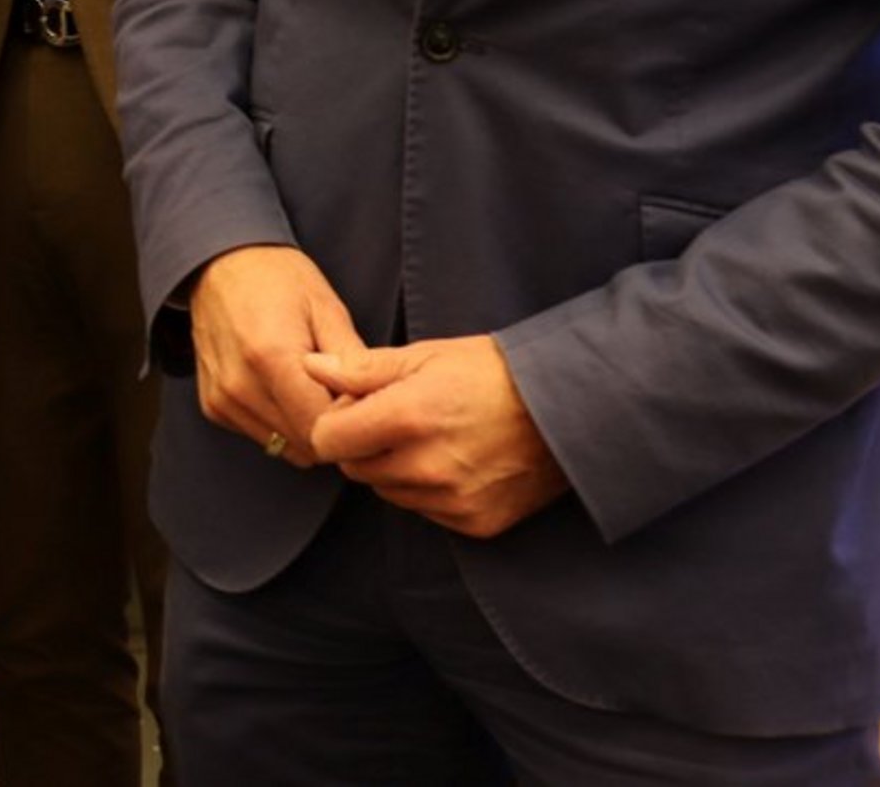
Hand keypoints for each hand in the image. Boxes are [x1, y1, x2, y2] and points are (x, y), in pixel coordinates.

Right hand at [186, 244, 364, 465]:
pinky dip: (282, 424)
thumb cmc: (277, 278)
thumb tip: (376, 404)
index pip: (322, 427)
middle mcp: (239, 386)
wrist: (219, 264)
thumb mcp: (326, 308)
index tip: (363, 403)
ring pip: (284, 447)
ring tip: (315, 393)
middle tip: (343, 398)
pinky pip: (262, 436)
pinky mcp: (214, 407)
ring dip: (306, 431)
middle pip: (305, 444)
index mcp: (270, 357)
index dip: (352, 423)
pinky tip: (287, 392)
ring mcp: (223, 399)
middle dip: (332, 431)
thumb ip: (352, 362)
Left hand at [304, 335, 569, 537]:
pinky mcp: (476, 523)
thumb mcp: (425, 355)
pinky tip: (455, 461)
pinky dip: (428, 491)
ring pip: (389, 492)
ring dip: (394, 469)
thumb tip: (310, 367)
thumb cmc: (494, 372)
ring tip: (431, 437)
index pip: (328, 440)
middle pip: (356, 469)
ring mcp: (452, 500)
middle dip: (363, 445)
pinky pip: (426, 511)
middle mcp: (426, 466)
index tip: (357, 406)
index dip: (336, 421)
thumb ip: (360, 368)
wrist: (569, 408)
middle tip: (396, 418)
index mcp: (407, 418)